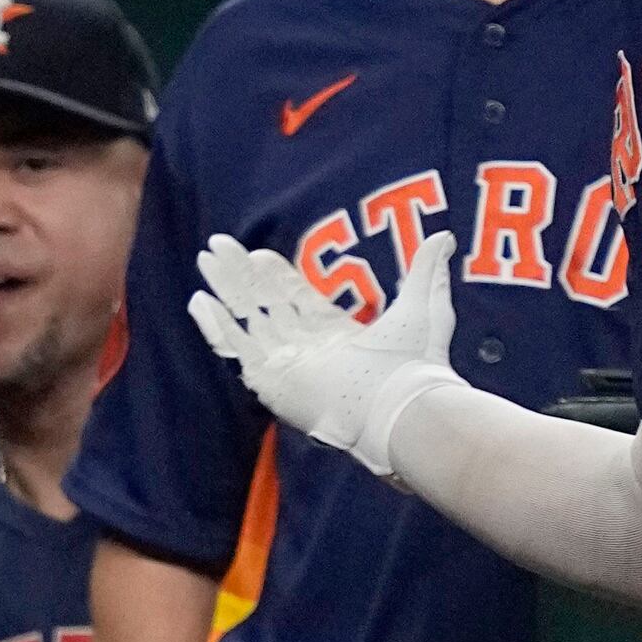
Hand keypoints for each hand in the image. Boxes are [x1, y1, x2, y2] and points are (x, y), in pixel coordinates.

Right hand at [187, 231, 458, 475]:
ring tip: (205, 260)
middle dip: (239, 274)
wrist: (401, 405)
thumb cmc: (416, 363)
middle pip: (262, 303)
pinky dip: (214, 326)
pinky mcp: (269, 378)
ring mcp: (284, 364)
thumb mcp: (424, 304)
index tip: (259, 250)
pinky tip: (199, 301)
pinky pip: (234, 349)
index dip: (275, 274)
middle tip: (217, 246)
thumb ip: (426, 269)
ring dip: (224, 289)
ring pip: (245, 318)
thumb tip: (443, 236)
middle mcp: (303, 348)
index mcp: (332, 334)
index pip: (293, 299)